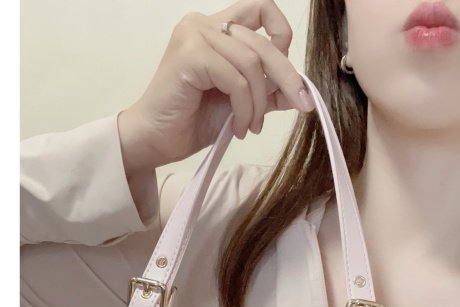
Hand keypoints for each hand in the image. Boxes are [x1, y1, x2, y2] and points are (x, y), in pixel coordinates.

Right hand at [117, 0, 314, 172]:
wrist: (157, 140)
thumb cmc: (191, 121)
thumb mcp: (240, 104)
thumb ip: (266, 92)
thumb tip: (297, 93)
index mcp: (216, 28)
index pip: (261, 9)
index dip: (283, 38)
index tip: (293, 76)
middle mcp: (204, 23)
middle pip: (263, 41)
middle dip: (288, 78)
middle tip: (301, 106)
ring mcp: (195, 34)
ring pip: (251, 63)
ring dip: (259, 103)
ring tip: (250, 126)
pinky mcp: (190, 54)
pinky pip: (236, 79)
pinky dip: (244, 108)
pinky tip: (238, 127)